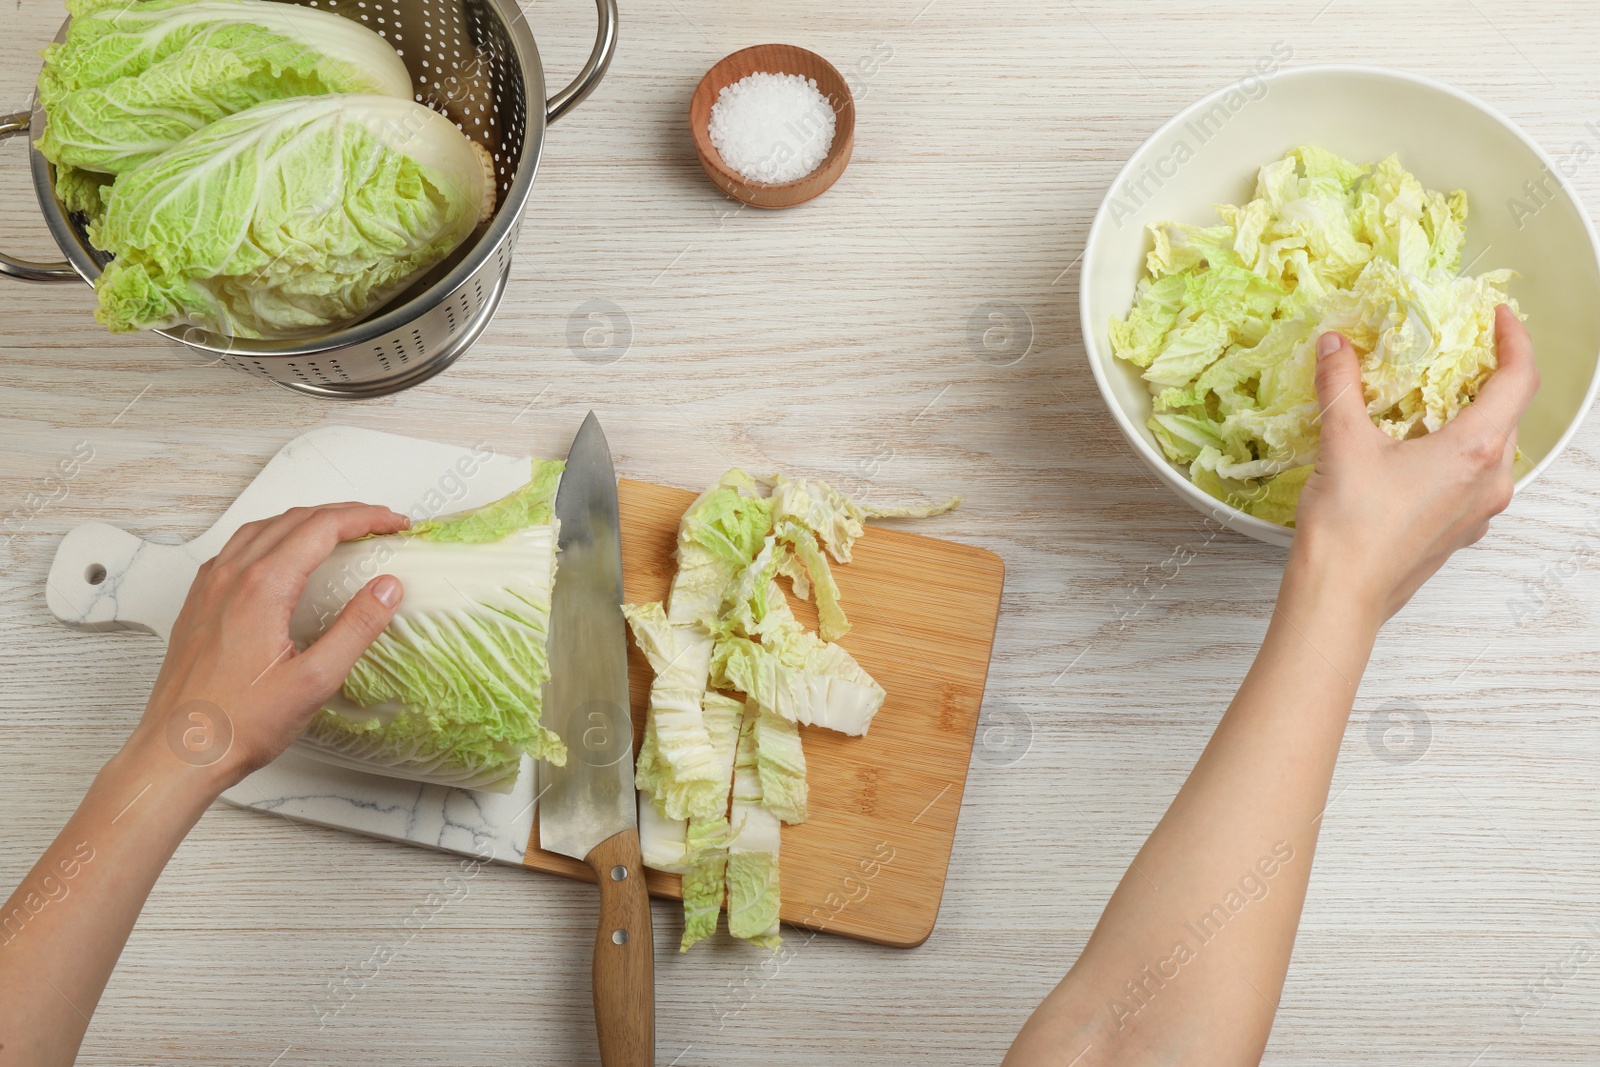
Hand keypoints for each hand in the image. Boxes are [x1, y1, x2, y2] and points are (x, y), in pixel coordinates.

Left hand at [128, 503, 409, 791]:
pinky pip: (236, 549)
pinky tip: (281, 555)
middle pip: (294, 520)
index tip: (394, 523)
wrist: (178, 752)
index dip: (365, 518)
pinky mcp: (198, 604)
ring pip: (262, 529)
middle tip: (379, 523)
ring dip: (306, 520)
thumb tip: (387, 589)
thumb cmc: (237, 724)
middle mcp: (230, 577)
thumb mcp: (315, 680)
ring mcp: (209, 588)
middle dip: (343, 513)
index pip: (322, 528)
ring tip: (338, 529)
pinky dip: (271, 537)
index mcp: (261, 587)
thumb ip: (356, 628)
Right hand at [1292, 304, 1538, 623]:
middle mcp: (1489, 482)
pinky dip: (1452, 455)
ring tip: (1429, 401)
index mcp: (1474, 451)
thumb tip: (1336, 346)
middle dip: (1486, 378)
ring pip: (1490, 450)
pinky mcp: (1457, 532)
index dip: (1514, 340)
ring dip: (1469, 419)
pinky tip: (1413, 453)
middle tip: (1456, 352)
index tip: (1497, 318)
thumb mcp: (1342, 442)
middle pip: (1507, 414)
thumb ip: (1341, 385)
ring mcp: (1477, 511)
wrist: (1339, 596)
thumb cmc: (1350, 527)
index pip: (1519, 380)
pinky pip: (1470, 481)